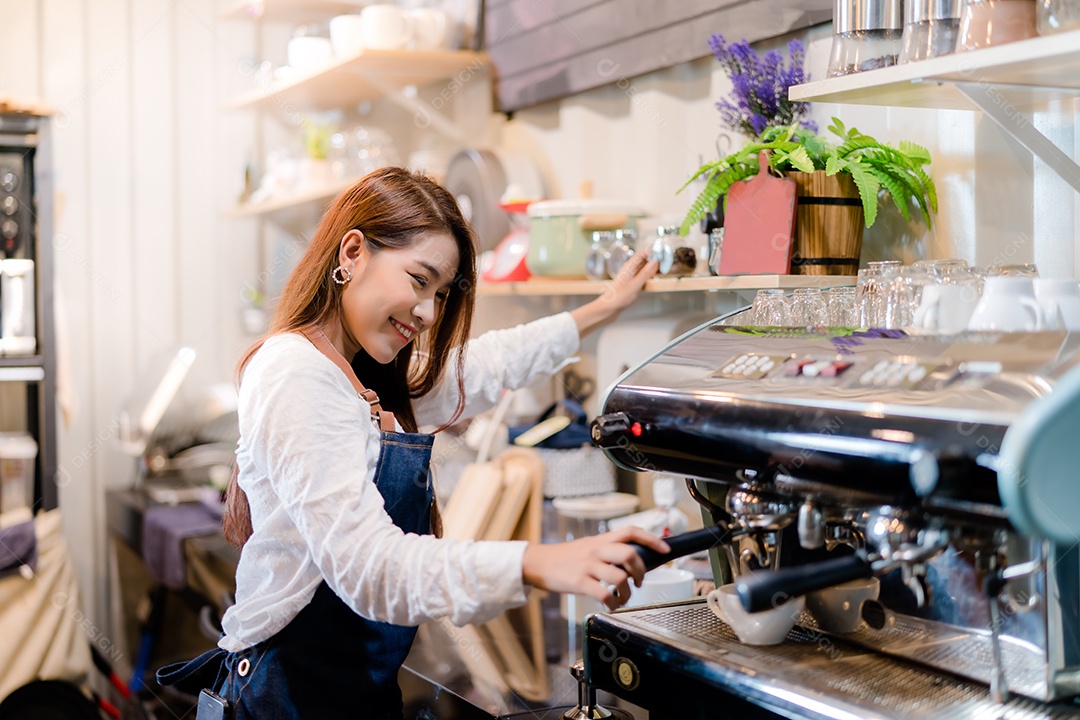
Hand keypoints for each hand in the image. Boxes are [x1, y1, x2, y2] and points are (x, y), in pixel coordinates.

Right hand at [521, 526, 670, 609]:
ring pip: (620, 577)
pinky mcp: (579, 582)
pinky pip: (604, 594)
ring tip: (623, 597)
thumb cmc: (566, 557)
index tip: (665, 550)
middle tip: (640, 581)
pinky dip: (613, 603)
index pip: (631, 532)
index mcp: (601, 540)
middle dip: (641, 570)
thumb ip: (608, 550)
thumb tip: (633, 560)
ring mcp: (588, 566)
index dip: (652, 539)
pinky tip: (611, 604)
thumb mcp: (588, 546)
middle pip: (630, 554)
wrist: (539, 562)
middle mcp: (597, 550)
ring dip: (627, 592)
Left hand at [570, 251, 658, 338]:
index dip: (653, 251)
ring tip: (665, 268)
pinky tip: (656, 278)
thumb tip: (655, 261)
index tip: (664, 250)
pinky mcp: (632, 284)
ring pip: (645, 268)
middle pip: (644, 259)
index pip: (642, 253)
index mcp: (629, 267)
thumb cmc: (618, 298)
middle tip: (667, 260)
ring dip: (654, 267)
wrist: (608, 310)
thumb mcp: (635, 285)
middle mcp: (630, 270)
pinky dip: (651, 275)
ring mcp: (631, 277)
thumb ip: (645, 273)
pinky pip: (643, 276)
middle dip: (655, 258)